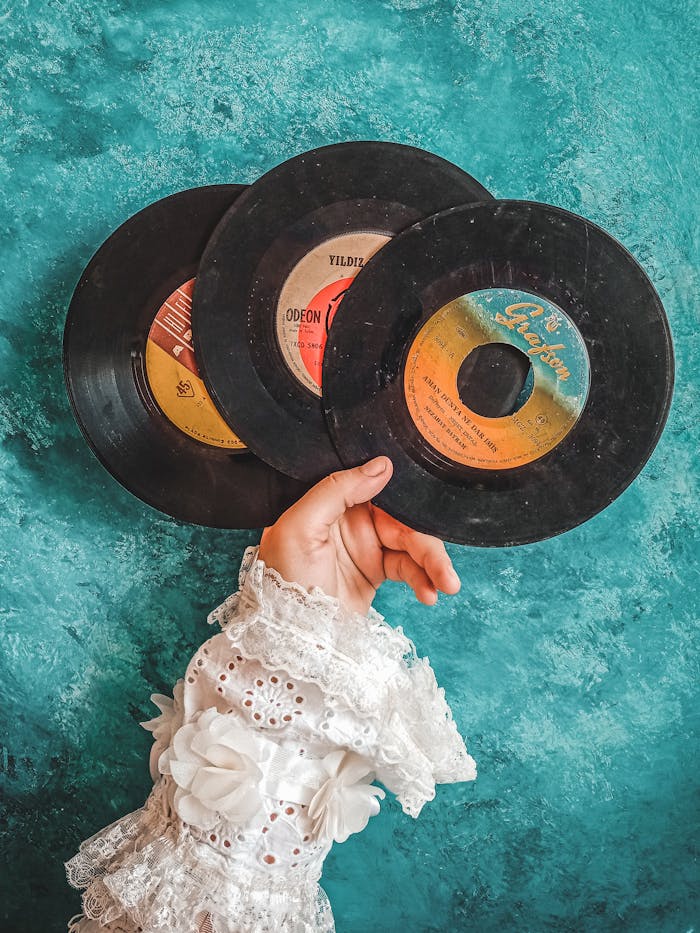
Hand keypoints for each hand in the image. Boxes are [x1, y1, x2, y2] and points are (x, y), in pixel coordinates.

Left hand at [257, 456, 460, 614]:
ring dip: (433, 563)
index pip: (376, 486)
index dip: (404, 493)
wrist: (289, 635)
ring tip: (447, 584)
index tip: (428, 504)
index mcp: (329, 500)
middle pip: (401, 518)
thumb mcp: (300, 528)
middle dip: (426, 541)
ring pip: (411, 543)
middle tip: (444, 567)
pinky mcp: (375, 570)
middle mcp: (349, 519)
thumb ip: (337, 490)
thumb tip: (381, 464)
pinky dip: (423, 579)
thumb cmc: (283, 580)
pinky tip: (430, 593)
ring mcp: (364, 545)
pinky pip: (408, 567)